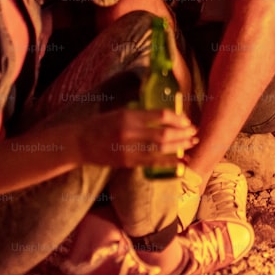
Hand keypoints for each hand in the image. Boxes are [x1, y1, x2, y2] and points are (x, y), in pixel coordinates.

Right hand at [76, 107, 197, 168]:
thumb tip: (166, 115)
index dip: (177, 118)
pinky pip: (153, 163)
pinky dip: (170, 162)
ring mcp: (128, 149)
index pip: (160, 115)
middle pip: (164, 133)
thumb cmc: (101, 124)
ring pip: (161, 148)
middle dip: (183, 133)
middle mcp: (130, 131)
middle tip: (194, 131)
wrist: (79, 142)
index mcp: (129, 115)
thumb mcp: (120, 111)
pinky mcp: (127, 162)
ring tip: (192, 143)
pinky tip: (182, 162)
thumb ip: (141, 114)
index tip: (187, 120)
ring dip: (180, 146)